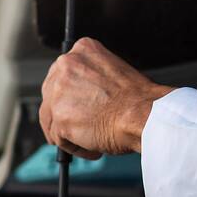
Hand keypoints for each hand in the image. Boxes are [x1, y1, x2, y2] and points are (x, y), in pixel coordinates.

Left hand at [39, 37, 173, 157]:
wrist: (145, 115)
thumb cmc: (138, 100)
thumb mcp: (114, 73)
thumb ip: (92, 79)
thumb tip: (81, 97)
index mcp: (83, 49)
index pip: (64, 74)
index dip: (72, 95)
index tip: (82, 106)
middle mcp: (66, 66)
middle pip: (51, 96)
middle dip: (66, 114)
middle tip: (85, 126)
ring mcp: (59, 92)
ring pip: (52, 119)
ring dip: (70, 132)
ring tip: (93, 139)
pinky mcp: (59, 118)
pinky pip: (58, 139)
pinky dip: (75, 147)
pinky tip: (95, 146)